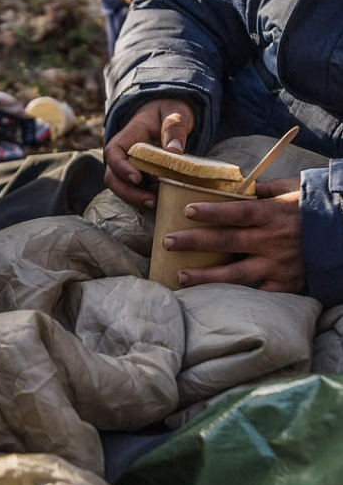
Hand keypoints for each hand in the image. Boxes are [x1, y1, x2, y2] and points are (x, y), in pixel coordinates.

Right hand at [104, 98, 195, 207]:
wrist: (168, 115)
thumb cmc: (168, 111)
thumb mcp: (174, 113)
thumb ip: (174, 128)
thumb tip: (174, 150)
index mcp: (127, 137)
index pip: (113, 153)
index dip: (121, 167)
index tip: (137, 178)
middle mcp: (122, 155)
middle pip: (113, 177)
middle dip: (128, 192)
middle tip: (150, 200)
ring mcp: (128, 167)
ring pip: (121, 187)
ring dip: (136, 198)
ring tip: (157, 203)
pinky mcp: (139, 176)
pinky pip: (135, 190)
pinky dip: (145, 197)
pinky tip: (161, 199)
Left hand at [162, 177, 303, 292]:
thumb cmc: (317, 208)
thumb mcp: (294, 190)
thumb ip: (264, 189)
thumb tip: (238, 186)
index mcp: (275, 214)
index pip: (237, 213)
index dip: (212, 212)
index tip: (187, 211)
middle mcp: (274, 241)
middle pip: (227, 242)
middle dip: (194, 242)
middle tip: (167, 242)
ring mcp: (280, 265)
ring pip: (236, 274)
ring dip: (206, 276)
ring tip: (180, 276)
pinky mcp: (287, 284)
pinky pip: (257, 292)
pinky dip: (234, 295)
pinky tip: (211, 298)